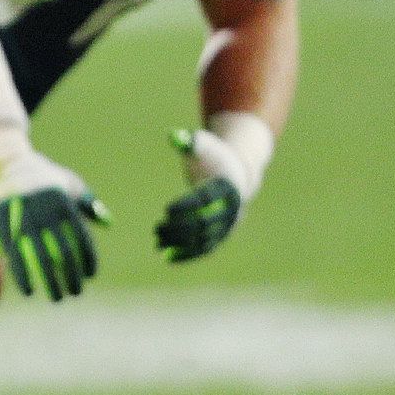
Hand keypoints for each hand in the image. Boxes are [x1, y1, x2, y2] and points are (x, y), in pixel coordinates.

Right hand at [0, 150, 104, 302]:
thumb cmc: (38, 172)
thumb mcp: (66, 182)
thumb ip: (87, 202)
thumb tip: (109, 223)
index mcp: (63, 203)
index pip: (82, 239)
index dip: (88, 260)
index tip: (89, 276)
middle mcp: (45, 212)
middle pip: (64, 253)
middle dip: (72, 277)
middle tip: (75, 293)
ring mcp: (22, 217)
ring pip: (41, 258)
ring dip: (51, 282)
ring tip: (57, 298)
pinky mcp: (2, 223)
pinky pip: (15, 255)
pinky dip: (24, 276)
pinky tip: (30, 291)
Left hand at [156, 128, 249, 261]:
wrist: (237, 172)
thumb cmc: (214, 156)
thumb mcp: (204, 145)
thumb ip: (190, 142)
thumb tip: (175, 136)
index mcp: (227, 186)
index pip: (206, 200)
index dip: (187, 206)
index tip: (167, 211)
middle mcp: (232, 208)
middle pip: (205, 222)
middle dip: (180, 228)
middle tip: (157, 230)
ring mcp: (229, 223)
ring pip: (205, 239)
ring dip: (181, 244)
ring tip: (157, 243)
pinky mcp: (222, 234)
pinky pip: (206, 248)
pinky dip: (188, 254)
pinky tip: (167, 257)